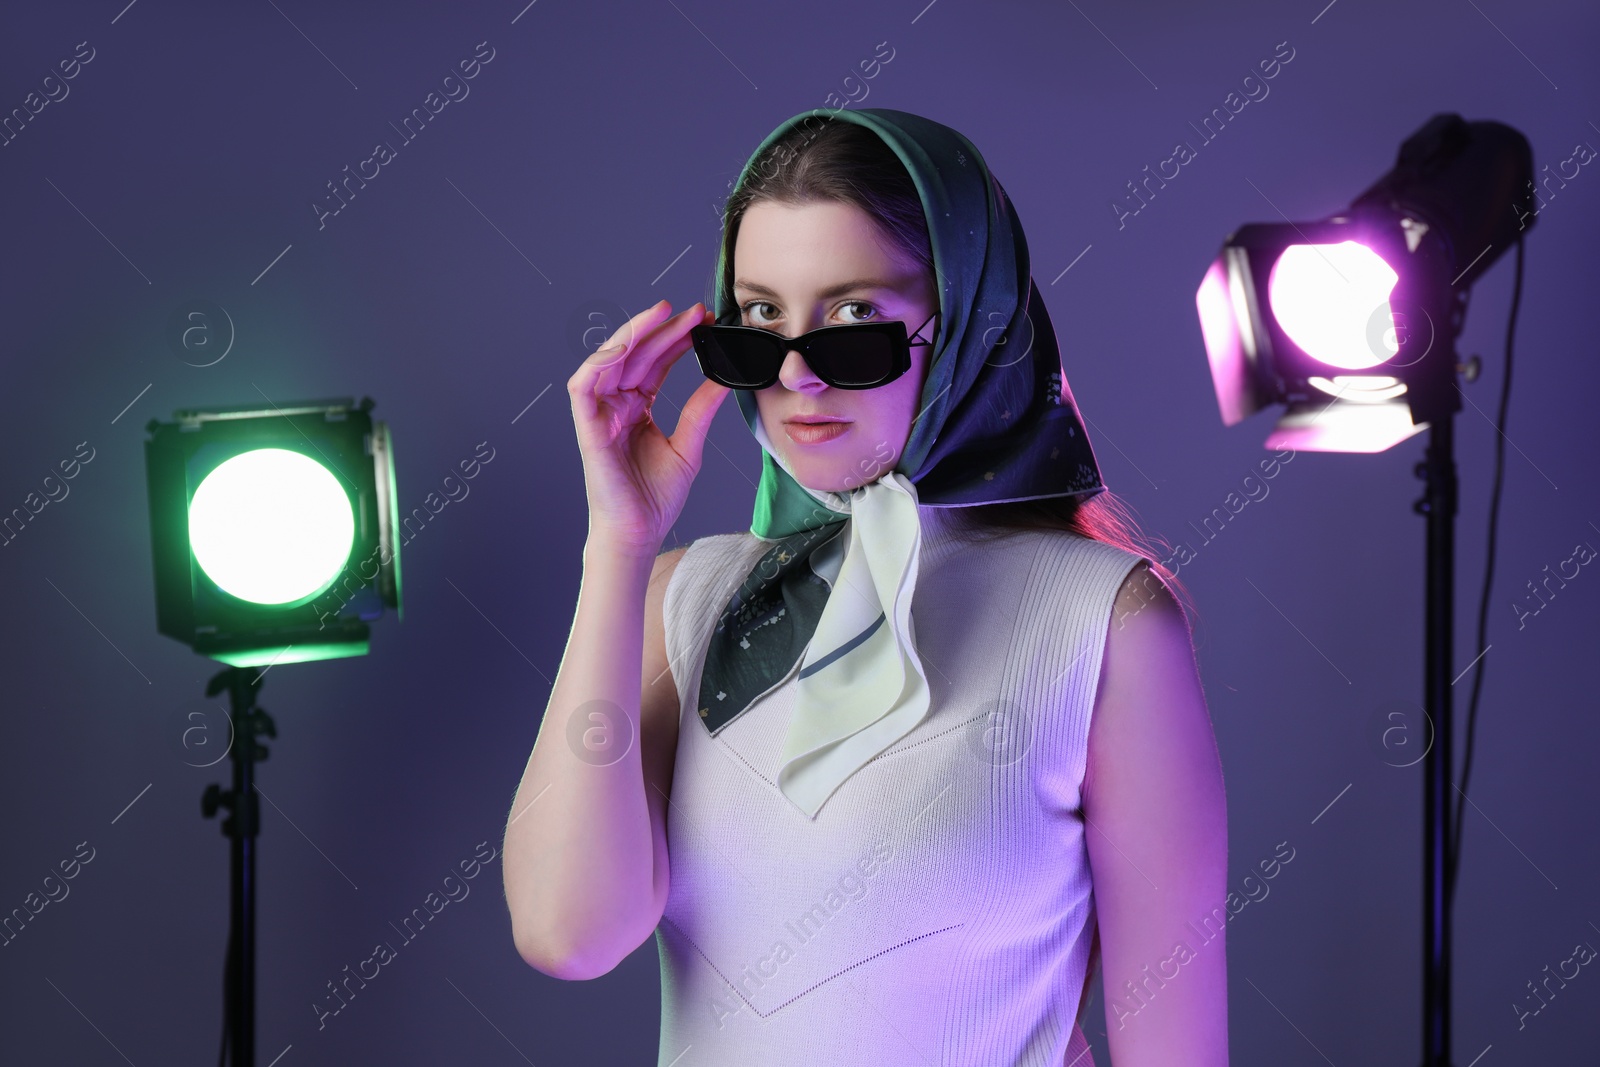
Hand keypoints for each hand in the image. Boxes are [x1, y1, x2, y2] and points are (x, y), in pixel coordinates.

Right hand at [566, 299, 729, 554]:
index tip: (703, 321)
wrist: (639, 533)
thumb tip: (723, 378)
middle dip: (663, 329)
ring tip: (664, 314)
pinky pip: (583, 385)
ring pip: (610, 360)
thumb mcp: (689, 445)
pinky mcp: (587, 427)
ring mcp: (599, 415)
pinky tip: (627, 344)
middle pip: (636, 355)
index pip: (655, 363)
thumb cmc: (655, 498)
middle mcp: (615, 406)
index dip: (676, 340)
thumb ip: (700, 410)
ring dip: (634, 334)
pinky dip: (601, 361)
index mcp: (637, 409)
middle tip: (693, 311)